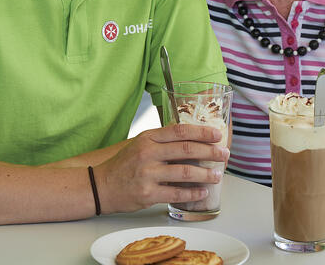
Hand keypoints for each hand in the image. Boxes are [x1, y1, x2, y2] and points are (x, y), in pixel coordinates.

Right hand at [94, 124, 228, 213]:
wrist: (101, 186)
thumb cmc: (124, 164)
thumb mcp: (140, 144)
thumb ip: (162, 140)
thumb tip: (192, 137)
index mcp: (148, 138)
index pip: (180, 131)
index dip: (201, 132)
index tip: (217, 135)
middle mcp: (148, 153)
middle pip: (186, 149)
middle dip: (210, 152)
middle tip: (224, 154)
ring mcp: (148, 174)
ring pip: (185, 172)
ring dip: (206, 174)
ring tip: (217, 175)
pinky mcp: (147, 194)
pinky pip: (176, 193)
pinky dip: (193, 192)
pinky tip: (202, 191)